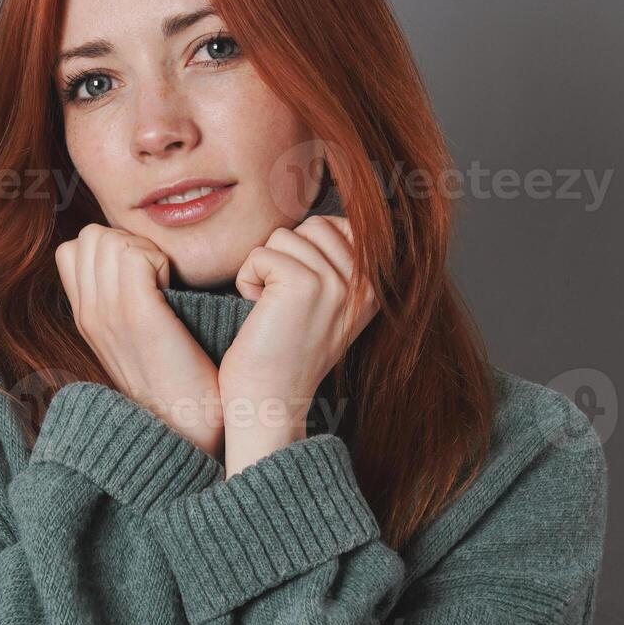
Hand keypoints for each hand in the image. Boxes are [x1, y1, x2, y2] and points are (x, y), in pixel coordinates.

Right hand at [54, 224, 224, 457]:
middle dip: (127, 242)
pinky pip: (136, 254)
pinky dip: (160, 261)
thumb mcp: (134, 338)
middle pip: (91, 235)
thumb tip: (138, 266)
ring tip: (162, 284)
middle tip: (154, 276)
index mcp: (85, 317)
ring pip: (110, 238)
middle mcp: (88, 313)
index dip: (111, 248)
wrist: (185, 427)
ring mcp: (108, 313)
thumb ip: (123, 300)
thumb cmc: (175, 379)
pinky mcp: (137, 315)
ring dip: (144, 250)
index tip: (141, 276)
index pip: (73, 249)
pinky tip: (173, 292)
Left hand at [218, 215, 378, 476]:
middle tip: (285, 305)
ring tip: (274, 312)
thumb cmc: (286, 352)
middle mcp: (365, 282)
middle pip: (311, 226)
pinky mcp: (302, 284)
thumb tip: (326, 222)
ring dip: (265, 271)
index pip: (338, 225)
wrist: (271, 402)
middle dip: (285, 257)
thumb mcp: (328, 306)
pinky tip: (260, 315)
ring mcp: (336, 282)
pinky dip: (248, 281)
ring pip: (283, 237)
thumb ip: (338, 264)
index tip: (301, 294)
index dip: (307, 249)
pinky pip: (260, 254)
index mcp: (375, 286)